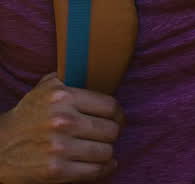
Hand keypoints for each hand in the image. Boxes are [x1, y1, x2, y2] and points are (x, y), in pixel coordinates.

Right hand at [0, 73, 123, 182]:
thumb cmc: (27, 117)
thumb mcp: (44, 89)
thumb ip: (71, 79)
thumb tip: (99, 72)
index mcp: (63, 97)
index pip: (110, 106)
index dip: (117, 115)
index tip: (116, 119)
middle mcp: (63, 121)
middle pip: (111, 130)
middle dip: (111, 134)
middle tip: (106, 135)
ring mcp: (60, 147)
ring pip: (106, 151)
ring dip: (107, 152)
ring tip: (101, 149)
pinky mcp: (56, 170)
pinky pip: (95, 170)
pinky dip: (104, 169)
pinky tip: (104, 164)